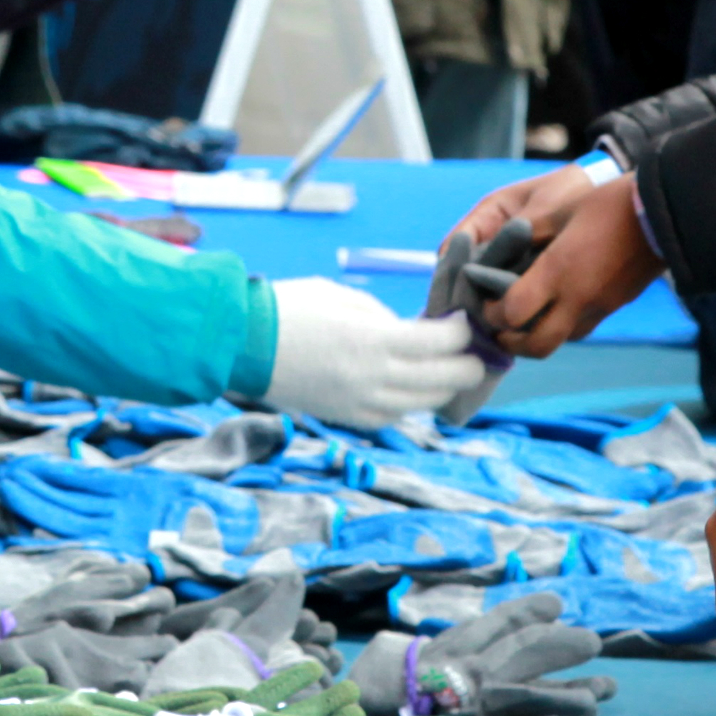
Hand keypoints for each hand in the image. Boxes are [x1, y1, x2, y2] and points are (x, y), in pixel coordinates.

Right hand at [262, 277, 492, 429]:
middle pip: (444, 379)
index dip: (460, 332)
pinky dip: (412, 404)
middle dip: (467, 365)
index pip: (441, 342)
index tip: (461, 322)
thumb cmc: (288, 309)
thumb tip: (412, 332)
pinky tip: (412, 390)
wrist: (243, 346)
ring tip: (450, 372)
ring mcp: (362, 403)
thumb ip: (383, 316)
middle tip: (472, 353)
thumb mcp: (341, 297)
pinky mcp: (349, 418)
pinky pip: (395, 417)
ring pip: (425, 404)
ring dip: (444, 387)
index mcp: (374, 340)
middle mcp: (374, 377)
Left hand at [464, 168, 661, 355]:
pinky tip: (554, 308)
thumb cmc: (609, 204)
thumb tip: (501, 248)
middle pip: (535, 346)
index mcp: (558, 271)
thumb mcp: (560, 211)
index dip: (492, 312)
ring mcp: (599, 307)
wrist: (665, 214)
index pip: (512, 312)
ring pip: (559, 342)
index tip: (486, 300)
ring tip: (523, 320)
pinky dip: (561, 328)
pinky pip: (580, 329)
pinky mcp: (614, 307)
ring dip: (535, 338)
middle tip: (499, 327)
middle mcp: (577, 298)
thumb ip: (528, 234)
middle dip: (510, 343)